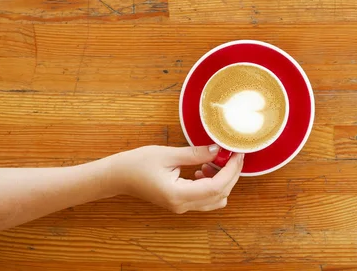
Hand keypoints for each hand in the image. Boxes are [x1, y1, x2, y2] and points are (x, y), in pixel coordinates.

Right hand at [107, 145, 243, 213]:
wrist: (118, 176)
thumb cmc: (137, 164)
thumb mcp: (168, 154)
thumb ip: (195, 154)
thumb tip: (218, 149)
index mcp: (178, 195)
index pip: (216, 187)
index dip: (231, 171)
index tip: (237, 154)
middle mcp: (182, 205)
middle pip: (220, 195)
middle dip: (231, 174)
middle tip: (234, 154)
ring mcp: (181, 207)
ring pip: (215, 199)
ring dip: (222, 181)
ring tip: (214, 160)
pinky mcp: (180, 203)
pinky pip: (205, 198)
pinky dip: (212, 184)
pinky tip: (203, 168)